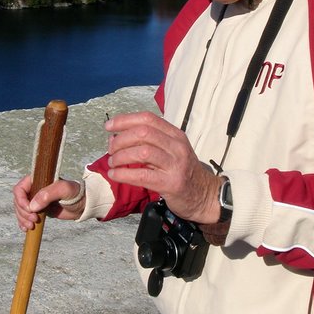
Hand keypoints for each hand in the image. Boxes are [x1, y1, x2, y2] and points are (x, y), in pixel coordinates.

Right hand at [12, 174, 84, 231]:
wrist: (83, 204)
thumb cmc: (75, 193)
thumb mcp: (64, 190)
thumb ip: (48, 194)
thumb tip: (32, 206)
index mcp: (38, 180)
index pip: (20, 189)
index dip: (21, 200)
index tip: (29, 210)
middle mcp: (34, 189)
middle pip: (18, 201)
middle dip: (23, 212)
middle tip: (34, 220)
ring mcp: (35, 200)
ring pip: (21, 210)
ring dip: (23, 219)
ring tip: (31, 226)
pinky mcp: (38, 210)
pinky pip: (25, 217)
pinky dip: (23, 223)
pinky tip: (26, 229)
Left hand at [105, 111, 222, 224]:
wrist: (204, 195)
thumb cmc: (181, 171)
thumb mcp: (171, 151)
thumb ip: (148, 142)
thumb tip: (115, 137)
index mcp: (175, 134)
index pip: (148, 119)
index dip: (125, 120)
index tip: (109, 126)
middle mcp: (177, 146)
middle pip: (143, 133)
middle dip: (121, 139)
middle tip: (110, 149)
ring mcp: (176, 164)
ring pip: (142, 152)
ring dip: (121, 156)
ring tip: (112, 163)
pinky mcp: (171, 183)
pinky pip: (142, 175)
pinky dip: (124, 174)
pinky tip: (115, 174)